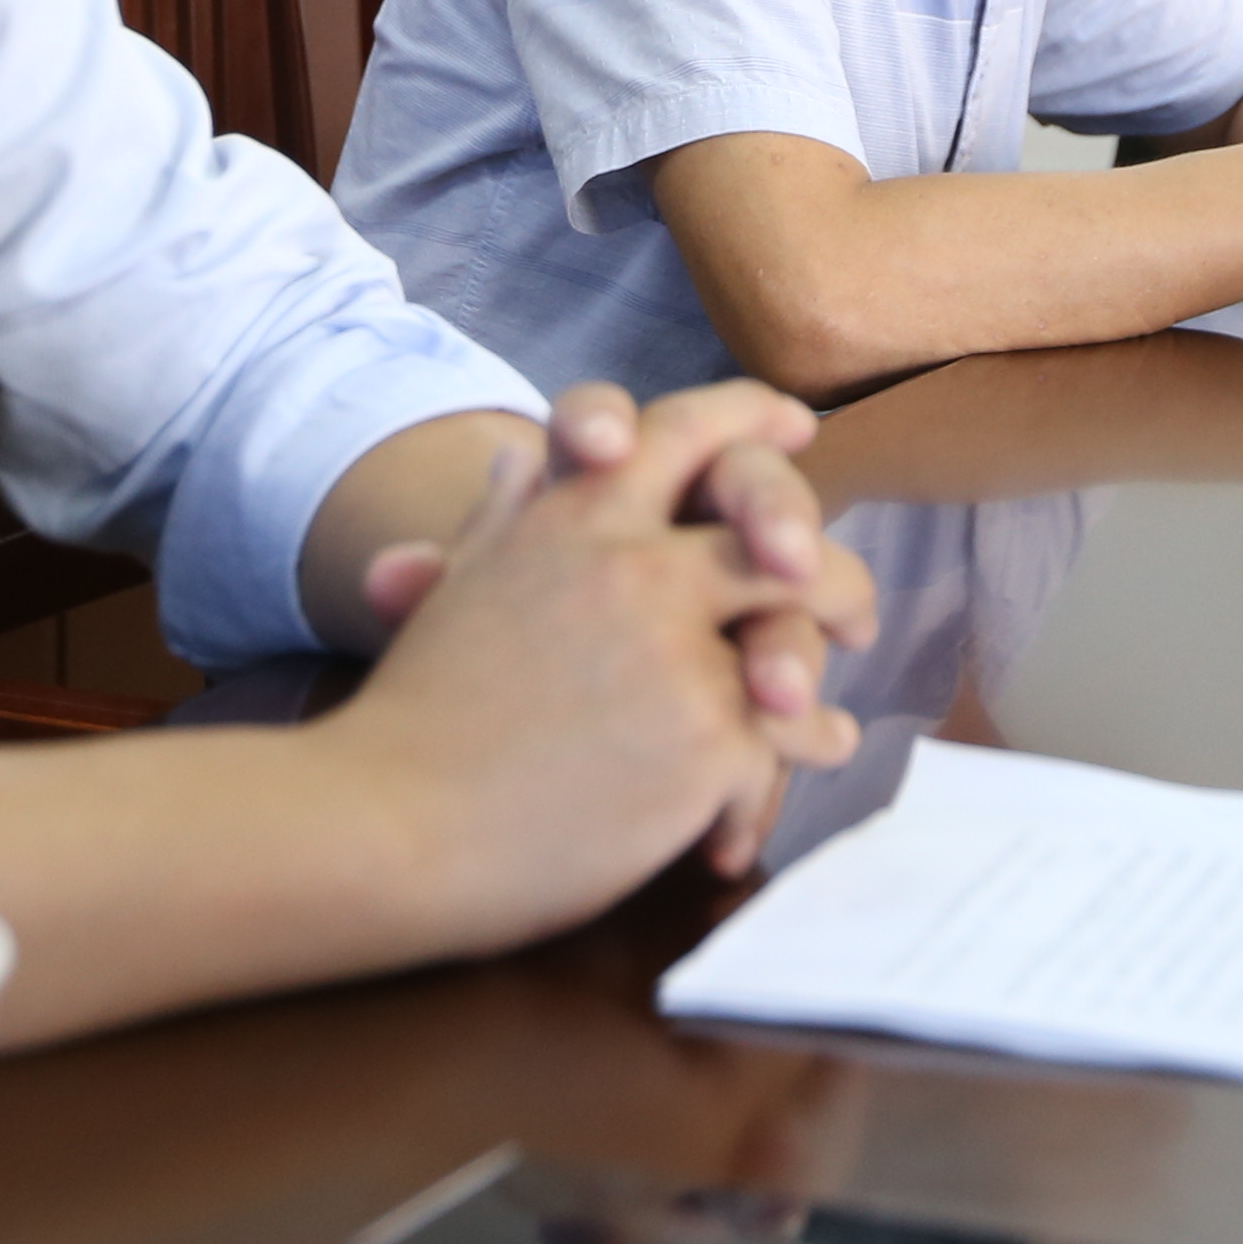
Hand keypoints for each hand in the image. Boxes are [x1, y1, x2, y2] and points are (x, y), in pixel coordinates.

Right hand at [336, 382, 874, 937]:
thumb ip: (504, 519)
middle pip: (779, 530)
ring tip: (825, 732)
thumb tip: (515, 454)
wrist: (390, 825)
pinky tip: (747, 826)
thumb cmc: (415, 715)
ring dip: (814, 687)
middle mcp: (637, 563)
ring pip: (796, 640)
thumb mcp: (463, 590)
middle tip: (851, 618)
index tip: (795, 423)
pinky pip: (774, 751)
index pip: (685, 430)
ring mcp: (679, 648)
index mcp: (578, 515)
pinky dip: (761, 793)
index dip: (749, 417)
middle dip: (828, 570)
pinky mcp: (707, 737)